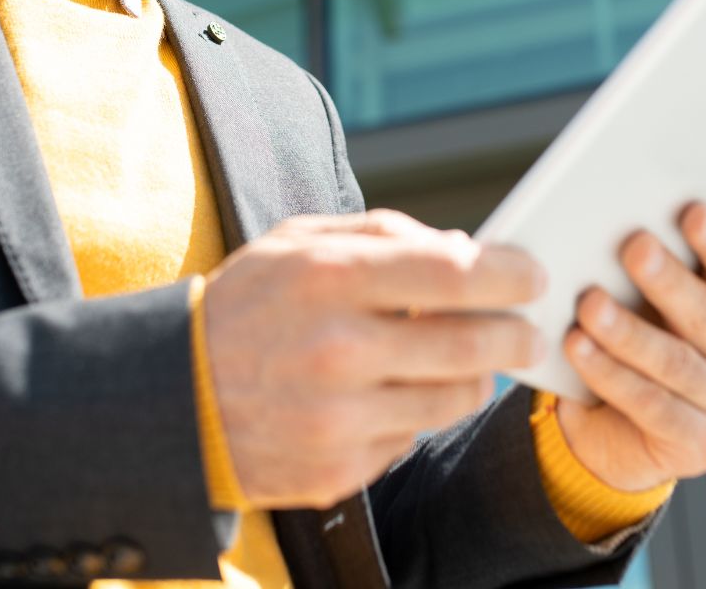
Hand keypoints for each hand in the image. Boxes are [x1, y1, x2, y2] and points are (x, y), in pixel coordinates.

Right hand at [203, 209, 546, 507]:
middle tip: (530, 330)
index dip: (510, 274)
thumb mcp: (296, 243)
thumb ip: (383, 235)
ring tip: (467, 360)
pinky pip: (413, 438)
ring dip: (475, 377)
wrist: (172, 399)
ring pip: (456, 398)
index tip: (533, 274)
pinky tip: (390, 395)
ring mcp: (338, 418)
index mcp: (329, 280)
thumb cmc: (246, 306)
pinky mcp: (337, 470)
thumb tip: (467, 248)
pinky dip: (415, 415)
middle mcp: (338, 350)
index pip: (455, 273)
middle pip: (474, 343)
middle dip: (519, 334)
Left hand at [555, 202, 705, 490]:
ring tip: (589, 304)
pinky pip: (652, 406)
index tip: (692, 211)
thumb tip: (614, 223)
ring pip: (677, 364)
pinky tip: (578, 348)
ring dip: (629, 332)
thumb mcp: (643, 307)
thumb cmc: (631, 346)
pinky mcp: (703, 449)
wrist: (613, 432)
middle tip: (634, 246)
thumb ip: (646, 273)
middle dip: (669, 281)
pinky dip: (611, 375)